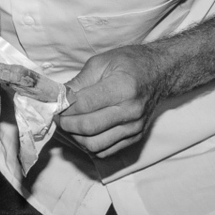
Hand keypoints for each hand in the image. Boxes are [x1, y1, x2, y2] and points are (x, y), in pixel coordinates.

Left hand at [56, 44, 167, 158]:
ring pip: (94, 145)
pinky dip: (89, 144)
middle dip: (66, 124)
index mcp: (123, 87)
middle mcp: (131, 111)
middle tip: (59, 116)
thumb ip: (78, 82)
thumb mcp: (101, 63)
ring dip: (75, 137)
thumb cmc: (129, 63)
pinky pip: (105, 151)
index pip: (84, 105)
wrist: (160, 73)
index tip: (54, 105)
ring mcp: (135, 127)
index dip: (63, 108)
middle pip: (88, 128)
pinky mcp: (135, 138)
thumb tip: (57, 98)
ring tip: (70, 124)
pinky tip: (84, 132)